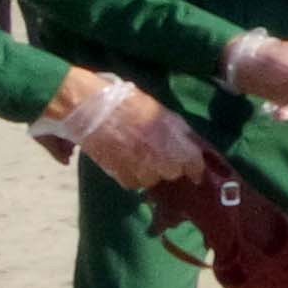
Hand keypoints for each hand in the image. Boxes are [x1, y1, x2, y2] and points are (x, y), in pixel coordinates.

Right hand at [45, 72, 221, 195]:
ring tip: (136, 152)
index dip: (194, 168)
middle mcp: (164, 164)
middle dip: (167, 165)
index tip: (193, 170)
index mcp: (178, 146)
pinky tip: (123, 158)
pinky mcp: (122, 177)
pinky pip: (133, 182)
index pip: (195, 166)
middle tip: (156, 151)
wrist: (92, 111)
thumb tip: (191, 145)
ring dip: (148, 170)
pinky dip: (130, 174)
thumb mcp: (163, 113)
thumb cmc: (129, 104)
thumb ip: (180, 133)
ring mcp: (143, 173)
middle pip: (172, 173)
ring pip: (152, 179)